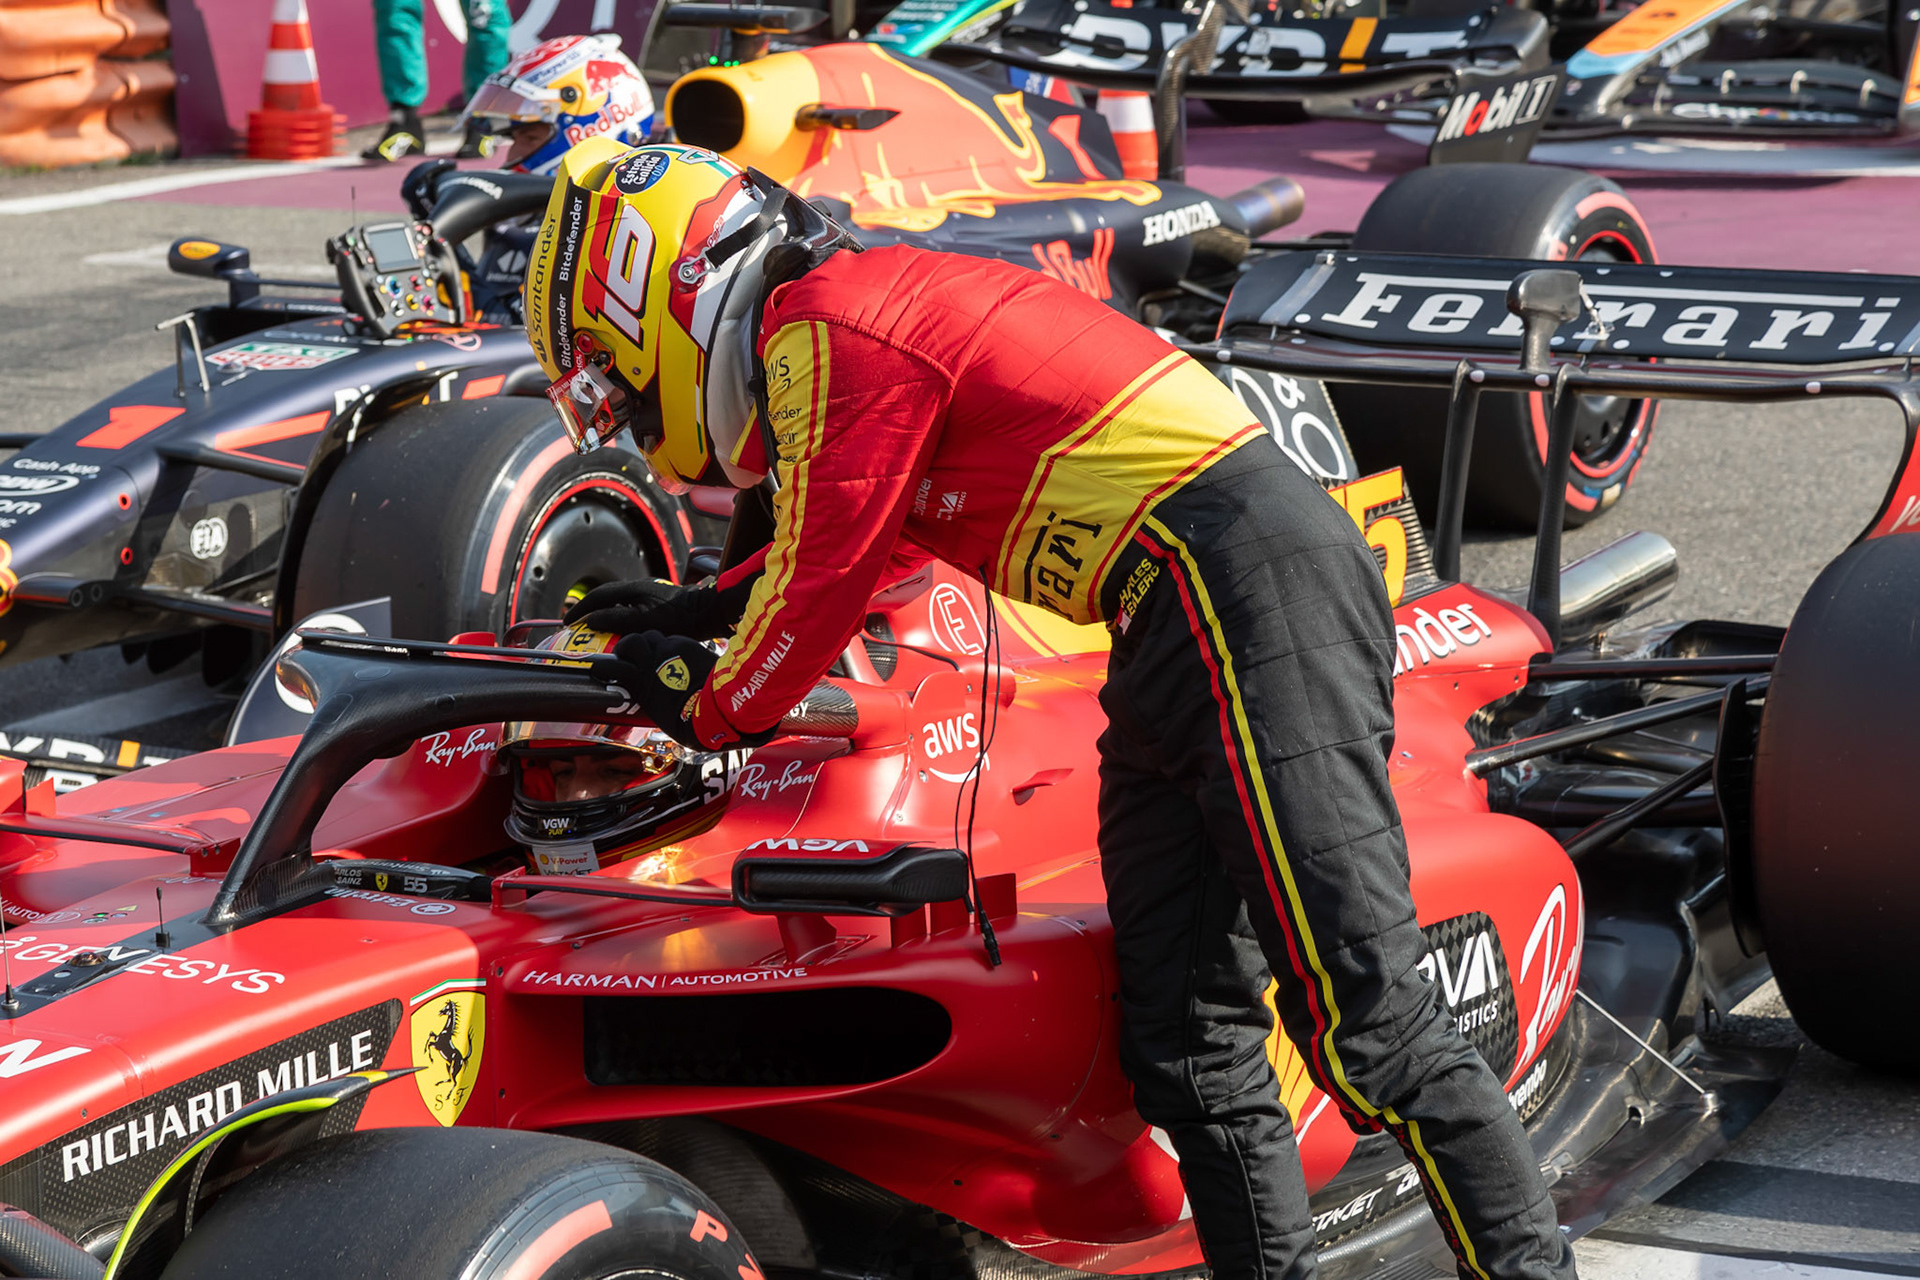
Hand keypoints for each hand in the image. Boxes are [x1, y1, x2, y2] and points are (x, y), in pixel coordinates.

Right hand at [565, 576, 753, 639]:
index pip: (597, 597)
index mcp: (632, 589)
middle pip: (605, 597)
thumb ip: (616, 620)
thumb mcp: (644, 621)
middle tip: (576, 626)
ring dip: (603, 614)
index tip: (567, 623)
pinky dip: (618, 618)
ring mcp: (648, 593)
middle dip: (589, 611)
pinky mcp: (657, 602)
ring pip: (617, 603)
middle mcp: (638, 587)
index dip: (580, 609)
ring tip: (593, 630)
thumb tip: (591, 620)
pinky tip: (620, 632)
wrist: (708, 612)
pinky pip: (629, 608)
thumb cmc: (679, 618)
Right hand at [609, 631, 714, 746]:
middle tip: (628, 655)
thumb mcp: (657, 713)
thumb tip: (648, 696)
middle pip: (631, 641)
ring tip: (652, 653)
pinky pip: (674, 639)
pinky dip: (671, 646)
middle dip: (627, 646)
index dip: (603, 667)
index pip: (609, 666)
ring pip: (652, 635)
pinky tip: (677, 656)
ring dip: (649, 643)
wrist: (717, 711)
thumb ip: (648, 697)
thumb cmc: (687, 722)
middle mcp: (651, 660)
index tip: (602, 670)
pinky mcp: (689, 645)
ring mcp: (671, 650)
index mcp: (639, 681)